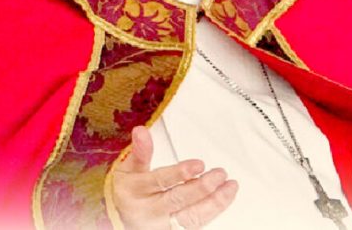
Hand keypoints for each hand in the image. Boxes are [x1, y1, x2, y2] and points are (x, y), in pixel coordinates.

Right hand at [112, 126, 238, 229]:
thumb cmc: (128, 192)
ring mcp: (164, 225)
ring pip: (191, 217)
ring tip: (230, 186)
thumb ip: (139, 151)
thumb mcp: (127, 169)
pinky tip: (225, 196)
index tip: (199, 164)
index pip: (160, 182)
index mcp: (137, 191)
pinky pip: (197, 223)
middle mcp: (150, 211)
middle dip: (202, 187)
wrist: (121, 219)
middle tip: (220, 173)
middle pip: (178, 200)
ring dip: (215, 202)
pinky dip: (214, 210)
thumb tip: (141, 131)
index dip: (180, 173)